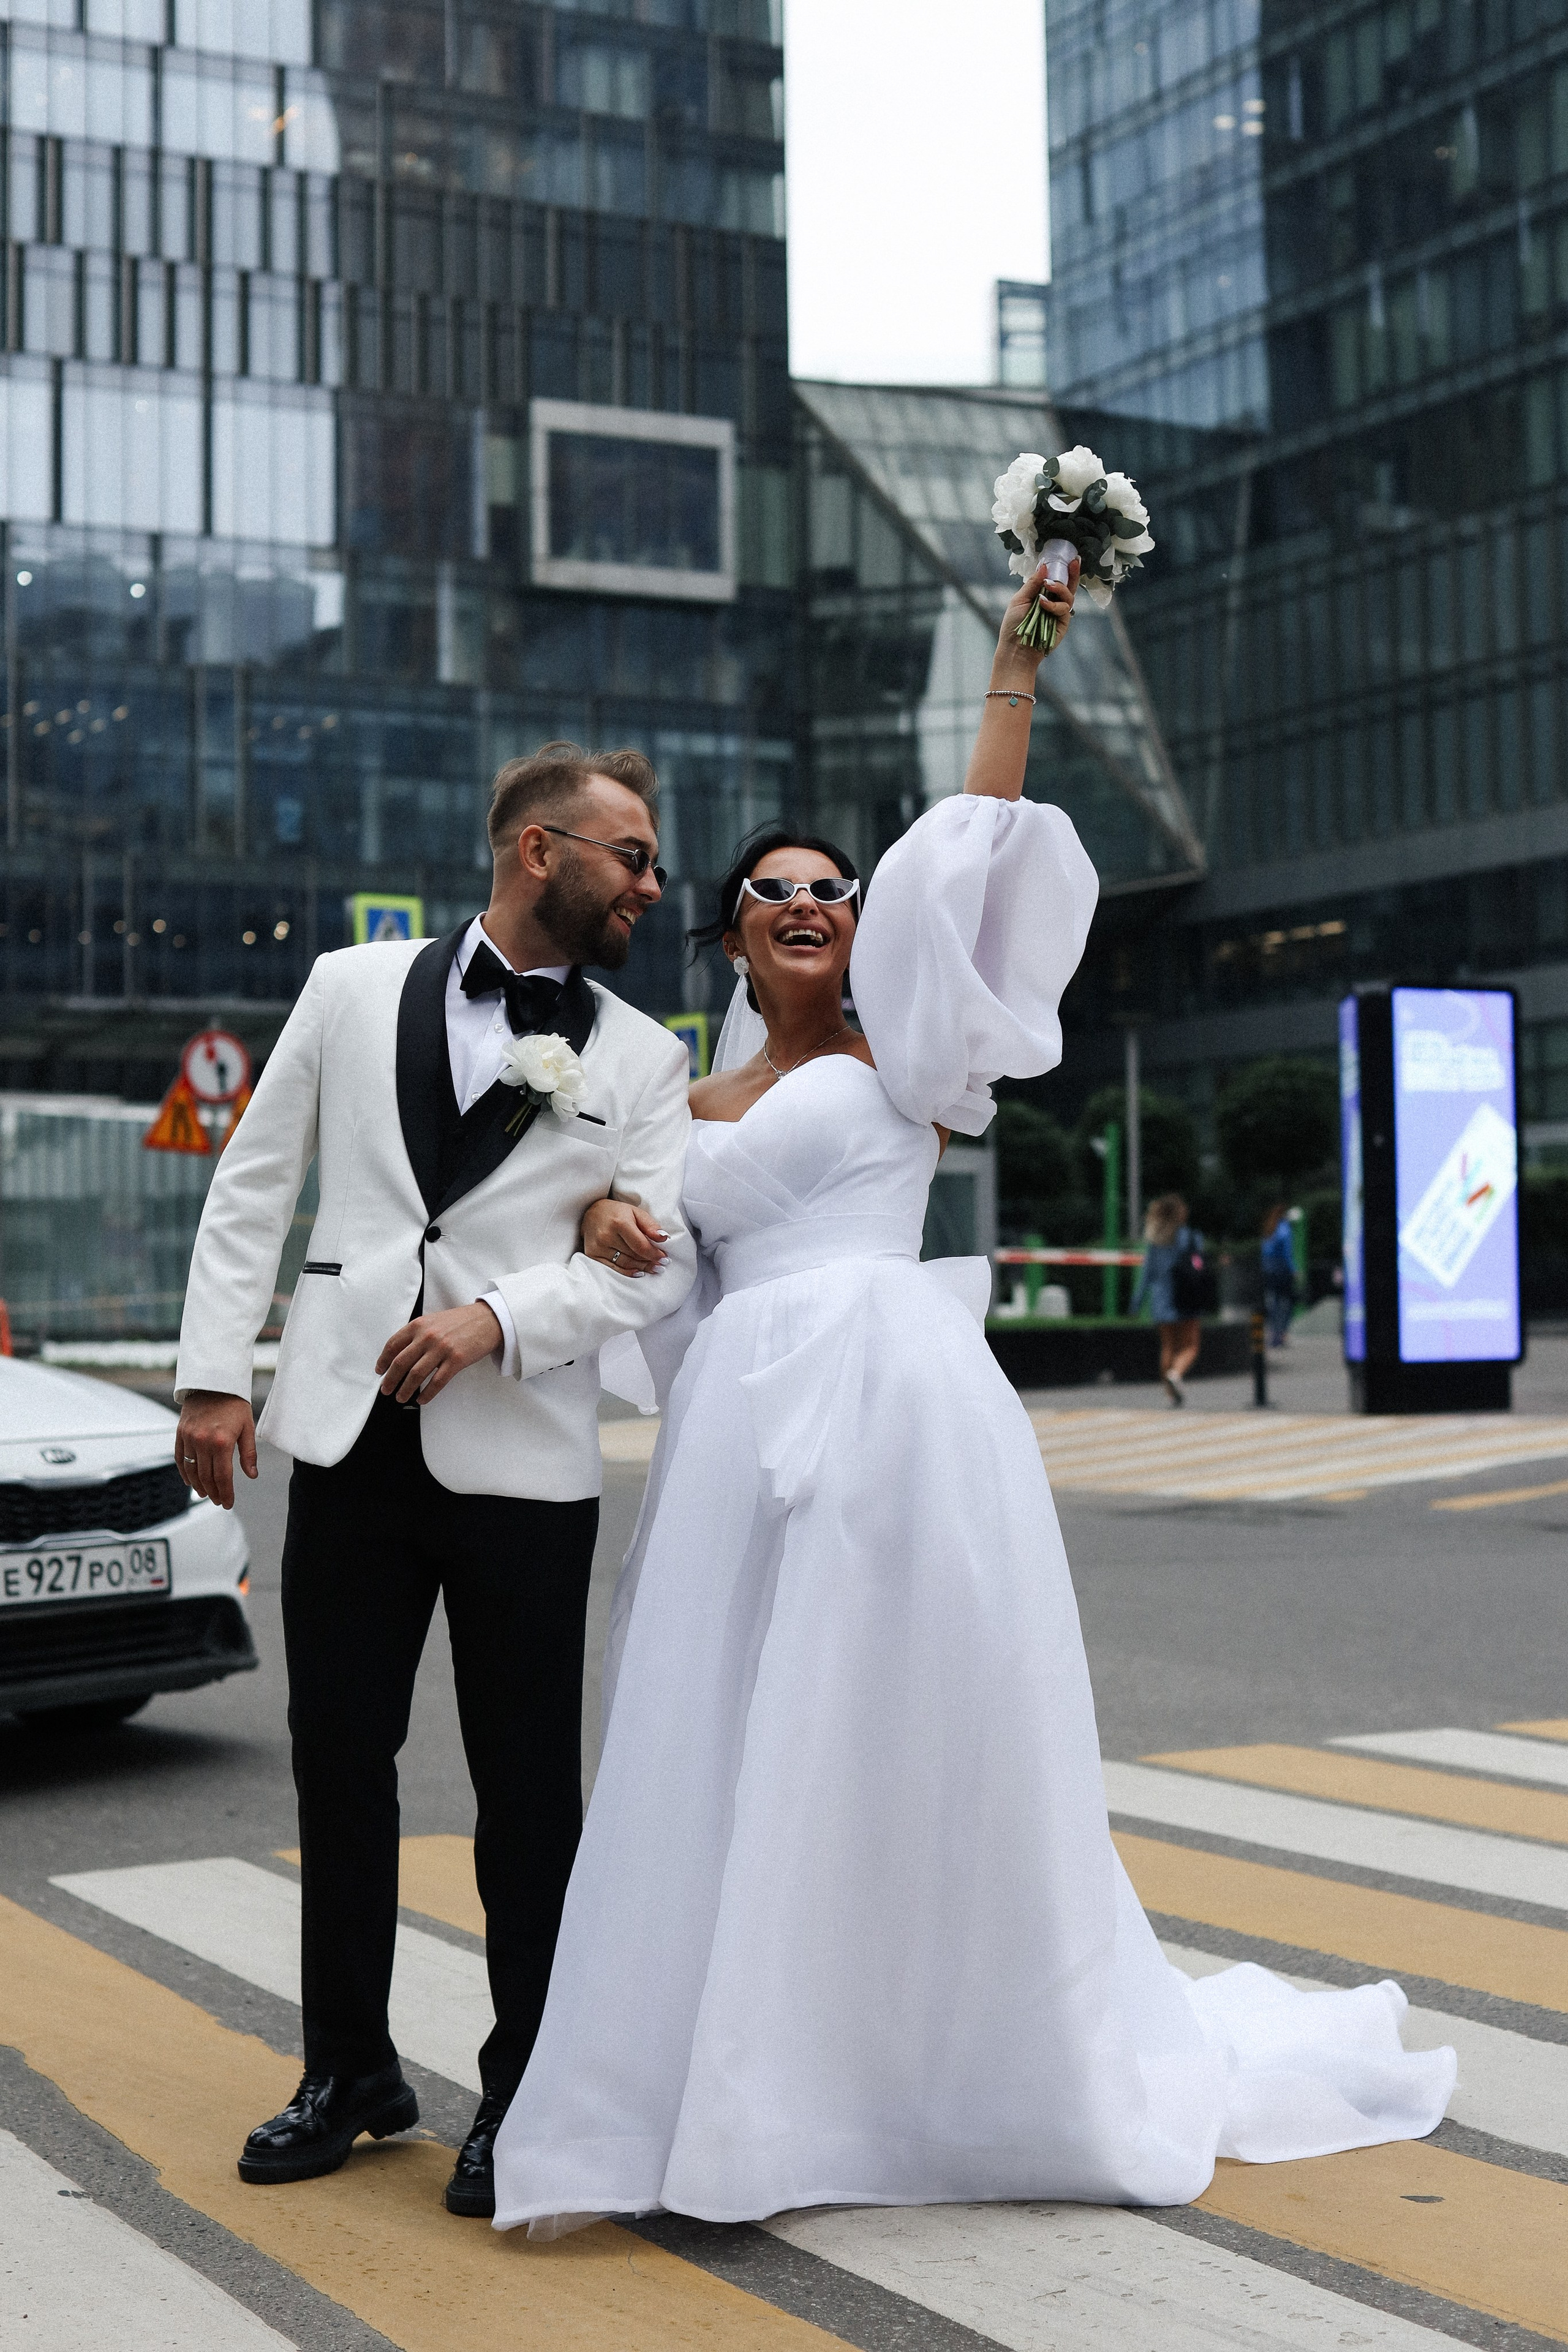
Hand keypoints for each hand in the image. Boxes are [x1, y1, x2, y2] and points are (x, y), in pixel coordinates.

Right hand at [175, 1391, 256, 1510]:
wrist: (213, 1382)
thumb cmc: (234, 1404)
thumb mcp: (247, 1427)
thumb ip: (248, 1454)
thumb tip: (252, 1475)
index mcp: (222, 1442)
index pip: (222, 1476)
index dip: (226, 1493)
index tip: (228, 1503)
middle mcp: (203, 1442)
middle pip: (206, 1477)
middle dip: (213, 1493)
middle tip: (219, 1501)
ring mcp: (189, 1438)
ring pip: (191, 1470)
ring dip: (198, 1486)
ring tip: (206, 1494)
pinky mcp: (180, 1433)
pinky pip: (179, 1458)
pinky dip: (184, 1472)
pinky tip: (190, 1482)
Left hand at [375, 1302, 502, 1403]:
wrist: (487, 1320)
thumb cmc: (460, 1321)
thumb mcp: (433, 1321)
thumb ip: (417, 1334)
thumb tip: (400, 1354)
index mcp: (419, 1325)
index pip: (393, 1345)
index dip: (383, 1361)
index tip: (380, 1370)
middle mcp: (428, 1336)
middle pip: (401, 1363)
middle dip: (390, 1380)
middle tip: (386, 1389)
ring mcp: (442, 1348)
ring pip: (416, 1375)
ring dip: (405, 1389)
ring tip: (401, 1397)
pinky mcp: (456, 1360)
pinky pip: (437, 1382)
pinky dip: (427, 1394)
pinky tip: (422, 1399)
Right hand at [582, 1196, 668, 1277]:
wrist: (591, 1212)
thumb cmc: (617, 1212)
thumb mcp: (636, 1212)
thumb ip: (650, 1225)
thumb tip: (664, 1238)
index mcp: (619, 1223)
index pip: (640, 1245)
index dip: (654, 1254)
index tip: (664, 1257)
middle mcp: (606, 1236)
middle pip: (634, 1255)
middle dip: (650, 1261)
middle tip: (662, 1264)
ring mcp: (598, 1247)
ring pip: (625, 1263)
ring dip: (642, 1267)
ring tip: (653, 1268)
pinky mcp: (592, 1254)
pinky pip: (613, 1268)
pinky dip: (628, 1272)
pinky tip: (639, 1272)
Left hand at [998, 556, 1078, 673]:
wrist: (1015, 648)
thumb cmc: (1013, 625)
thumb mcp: (1019, 599)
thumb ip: (1032, 584)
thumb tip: (1044, 567)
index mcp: (1042, 594)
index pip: (1055, 579)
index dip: (1063, 569)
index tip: (1069, 557)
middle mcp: (1053, 602)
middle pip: (1068, 585)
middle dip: (1072, 573)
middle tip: (1072, 563)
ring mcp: (1059, 613)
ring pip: (1068, 595)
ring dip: (1059, 588)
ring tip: (1048, 586)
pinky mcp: (1063, 623)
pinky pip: (1064, 609)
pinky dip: (1054, 605)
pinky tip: (1043, 604)